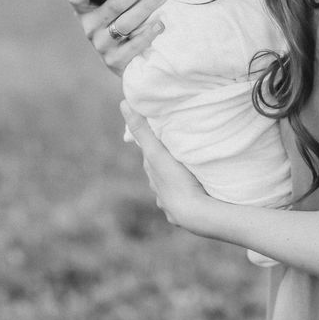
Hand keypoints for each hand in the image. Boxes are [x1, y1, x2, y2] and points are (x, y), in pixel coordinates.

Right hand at [66, 0, 169, 78]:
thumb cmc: (124, 19)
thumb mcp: (116, 4)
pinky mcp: (115, 61)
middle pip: (113, 5)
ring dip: (147, 6)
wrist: (127, 59)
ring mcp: (101, 45)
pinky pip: (133, 46)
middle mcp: (89, 28)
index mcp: (85, 10)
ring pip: (126, 23)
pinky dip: (148, 33)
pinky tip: (160, 23)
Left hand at [122, 101, 211, 231]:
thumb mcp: (157, 152)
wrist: (195, 213)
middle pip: (160, 172)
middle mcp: (157, 190)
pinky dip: (187, 196)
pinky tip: (195, 194)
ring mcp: (170, 204)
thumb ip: (142, 130)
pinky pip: (183, 203)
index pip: (151, 155)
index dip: (155, 145)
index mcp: (152, 173)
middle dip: (166, 163)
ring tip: (190, 173)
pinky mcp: (183, 216)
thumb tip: (123, 103)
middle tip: (179, 151)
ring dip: (178, 181)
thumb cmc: (176, 180)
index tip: (162, 135)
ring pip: (171, 189)